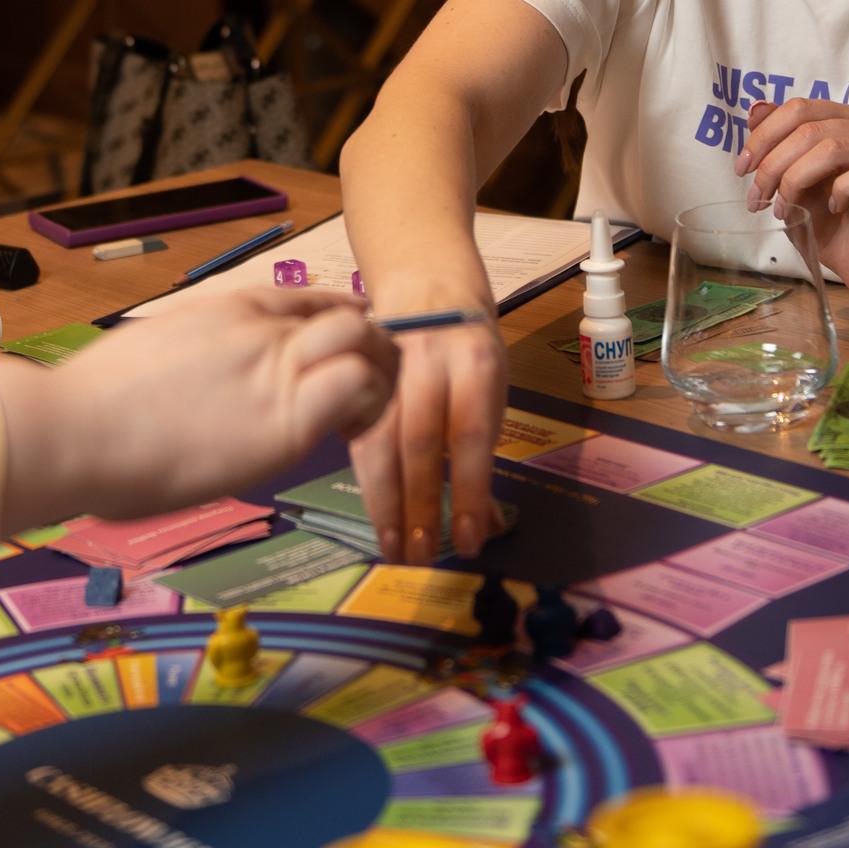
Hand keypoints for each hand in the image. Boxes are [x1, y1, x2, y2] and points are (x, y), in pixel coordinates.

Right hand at [0, 288, 400, 529]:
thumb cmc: (90, 406)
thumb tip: (194, 384)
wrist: (70, 429)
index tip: (348, 347)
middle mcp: (258, 330)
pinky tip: (354, 432)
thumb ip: (195, 357)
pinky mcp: (283, 421)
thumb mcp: (153, 351)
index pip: (309, 299)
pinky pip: (355, 390)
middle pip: (350, 316)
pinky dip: (369, 406)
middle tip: (371, 387)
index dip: (340, 322)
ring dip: (379, 373)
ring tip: (368, 413)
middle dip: (373, 346)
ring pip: (365, 343)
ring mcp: (273, 371)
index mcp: (225, 310)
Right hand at [347, 294, 506, 563]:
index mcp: (474, 361)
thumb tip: (489, 524)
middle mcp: (428, 362)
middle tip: (423, 556)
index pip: (471, 434)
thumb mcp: (491, 384)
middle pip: (420, 440)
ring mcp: (385, 369)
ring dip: (386, 503)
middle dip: (420, 504)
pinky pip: (358, 437)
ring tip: (395, 548)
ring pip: (379, 441)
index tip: (470, 541)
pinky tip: (376, 516)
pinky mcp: (357, 382)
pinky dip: (367, 482)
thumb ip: (483, 446)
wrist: (427, 290)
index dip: (469, 491)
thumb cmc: (467, 352)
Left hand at [739, 97, 848, 301]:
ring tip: (786, 209)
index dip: (764, 136)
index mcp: (846, 118)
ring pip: (833, 148)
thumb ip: (778, 143)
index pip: (799, 109)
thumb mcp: (792, 179)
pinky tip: (833, 208)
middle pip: (809, 129)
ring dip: (797, 181)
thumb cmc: (829, 220)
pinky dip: (840, 192)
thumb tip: (755, 108)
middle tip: (758, 198)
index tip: (742, 169)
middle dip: (774, 165)